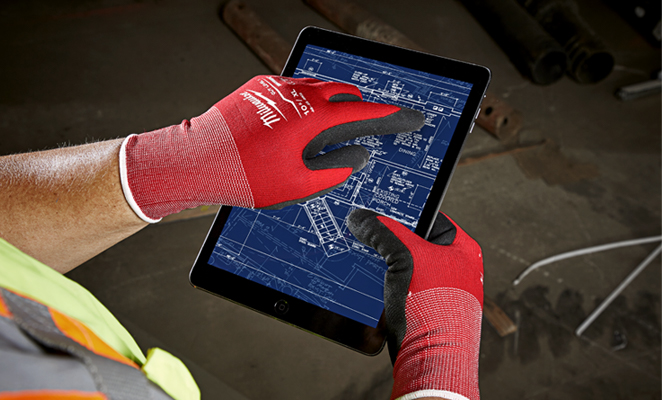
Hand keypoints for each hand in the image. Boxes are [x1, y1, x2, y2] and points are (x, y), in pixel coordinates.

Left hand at [119, 75, 423, 221]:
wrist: (196, 160)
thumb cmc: (245, 177)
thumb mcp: (299, 185)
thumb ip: (336, 168)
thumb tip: (359, 153)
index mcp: (311, 118)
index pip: (362, 112)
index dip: (389, 115)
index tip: (408, 116)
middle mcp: (296, 94)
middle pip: (342, 91)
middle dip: (361, 103)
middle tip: (372, 118)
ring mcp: (274, 87)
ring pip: (316, 86)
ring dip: (333, 99)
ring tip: (338, 119)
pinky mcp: (257, 88)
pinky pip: (292, 87)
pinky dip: (307, 98)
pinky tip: (303, 116)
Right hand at [347, 209, 483, 399]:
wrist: (431, 363)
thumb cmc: (433, 311)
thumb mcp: (405, 257)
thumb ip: (383, 231)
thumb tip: (361, 217)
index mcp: (462, 250)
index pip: (429, 217)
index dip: (404, 211)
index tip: (380, 207)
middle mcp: (455, 270)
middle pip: (413, 242)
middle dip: (388, 241)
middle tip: (367, 234)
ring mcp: (439, 292)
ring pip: (404, 267)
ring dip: (383, 265)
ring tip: (365, 259)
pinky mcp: (423, 311)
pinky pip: (399, 290)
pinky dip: (383, 286)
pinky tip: (369, 285)